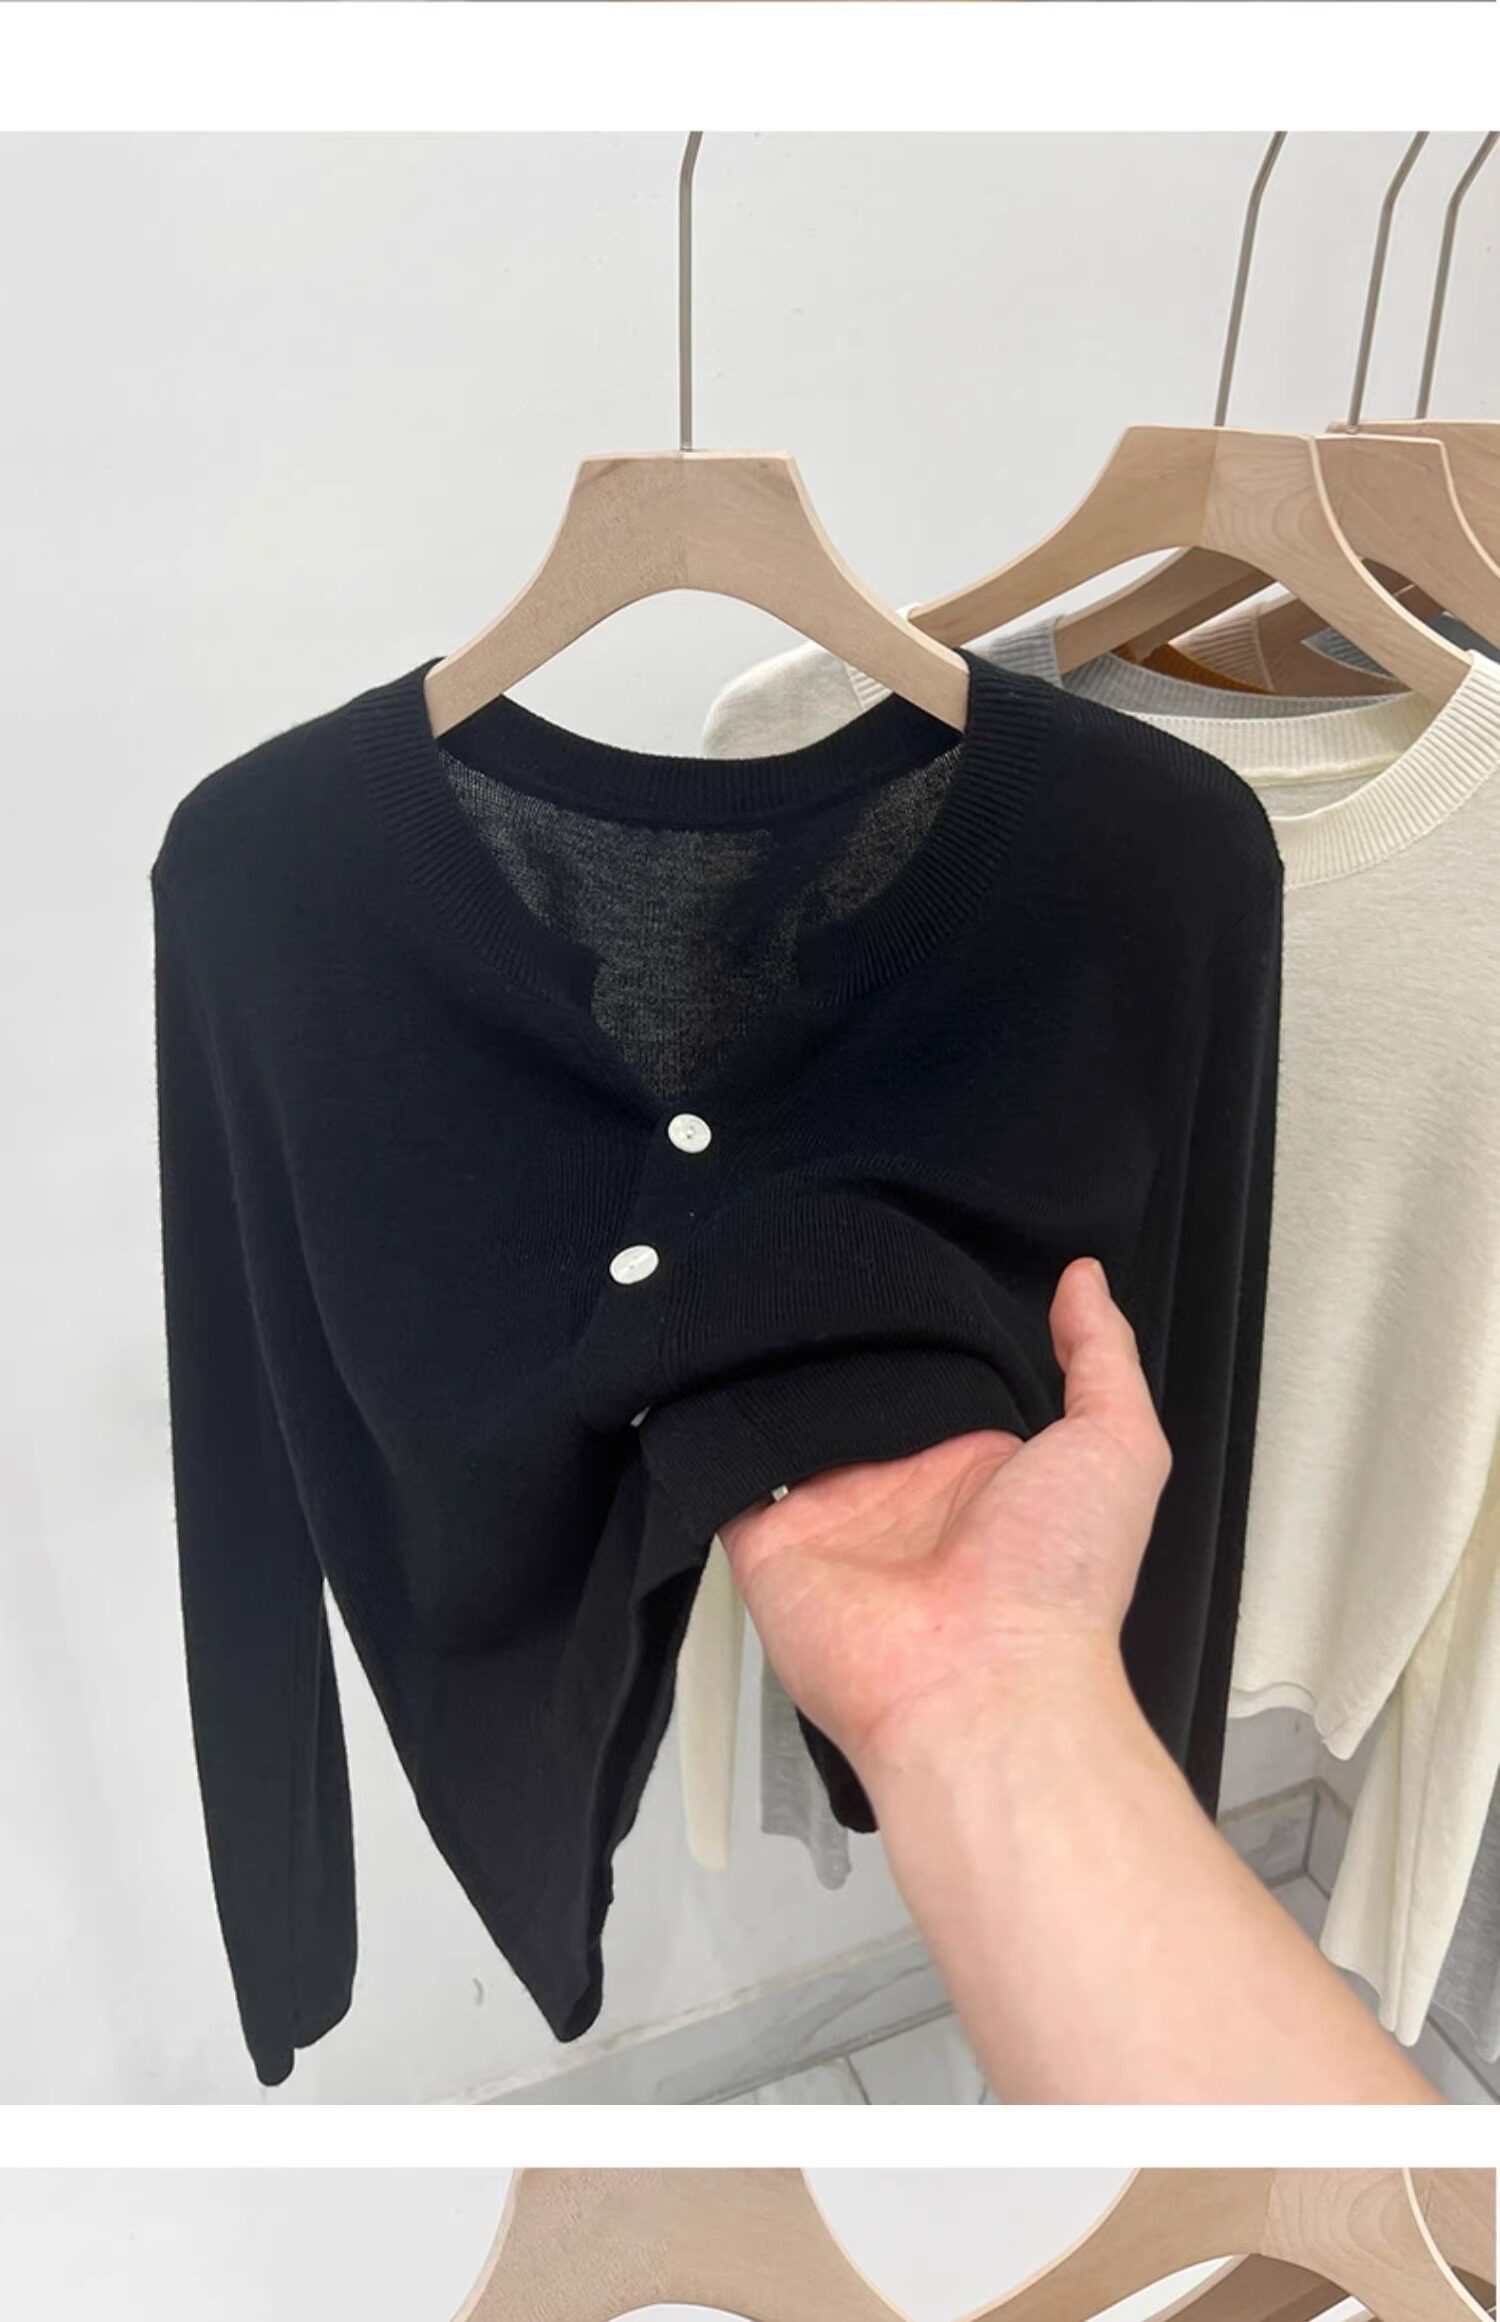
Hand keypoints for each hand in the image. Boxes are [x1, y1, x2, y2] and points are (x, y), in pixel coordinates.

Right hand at [718, 1257, 1171, 1783]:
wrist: (981, 1684)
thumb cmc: (1059, 1582)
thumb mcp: (1118, 1444)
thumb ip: (1102, 1357)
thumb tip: (1084, 1280)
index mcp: (978, 1468)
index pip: (942, 1377)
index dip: (929, 1323)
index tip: (908, 1253)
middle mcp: (903, 1491)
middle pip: (857, 1394)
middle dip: (840, 1339)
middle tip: (823, 1259)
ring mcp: (832, 1517)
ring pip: (787, 1423)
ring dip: (773, 1373)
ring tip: (759, 1292)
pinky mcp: (769, 1541)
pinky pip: (726, 1473)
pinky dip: (711, 1430)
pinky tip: (712, 1370)